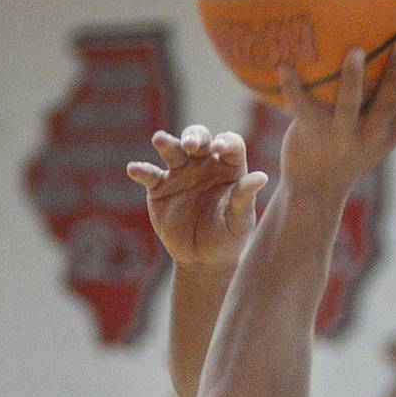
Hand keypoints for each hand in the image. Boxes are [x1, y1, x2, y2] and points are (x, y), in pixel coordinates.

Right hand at [126, 125, 267, 269]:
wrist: (203, 259)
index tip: (221, 149)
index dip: (226, 142)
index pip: (230, 145)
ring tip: (160, 140)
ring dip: (167, 143)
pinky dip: (141, 170)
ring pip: (172, 150)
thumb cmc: (228, 237)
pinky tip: (134, 169)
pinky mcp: (159, 187)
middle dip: (194, 136)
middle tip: (191, 145)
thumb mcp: (239, 221)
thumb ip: (245, 197)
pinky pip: (149, 174)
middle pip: (199, 138)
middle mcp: (204, 164)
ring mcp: (180, 173)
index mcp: (229, 168)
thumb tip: (261, 177)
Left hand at [275, 43, 395, 203]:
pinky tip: (284, 65)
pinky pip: (302, 105)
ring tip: (355, 52)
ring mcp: (342, 135)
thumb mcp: (372, 134)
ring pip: (350, 105)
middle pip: (389, 103)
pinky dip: (293, 86)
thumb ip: (381, 103)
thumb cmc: (345, 151)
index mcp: (390, 131)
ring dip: (353, 79)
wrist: (316, 190)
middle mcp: (371, 134)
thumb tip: (384, 55)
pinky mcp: (313, 133)